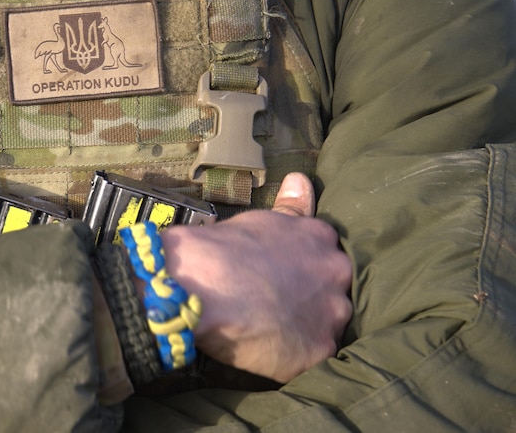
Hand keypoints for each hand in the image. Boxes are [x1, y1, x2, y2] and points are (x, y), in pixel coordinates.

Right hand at [160, 173, 351, 382]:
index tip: (281, 276)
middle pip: (334, 289)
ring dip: (306, 328)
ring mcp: (332, 313)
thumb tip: (301, 180)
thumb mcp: (259, 219)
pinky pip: (314, 356)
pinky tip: (269, 349)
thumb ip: (289, 206)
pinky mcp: (319, 350)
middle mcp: (337, 272)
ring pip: (328, 324)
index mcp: (322, 238)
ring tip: (272, 330)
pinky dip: (295, 356)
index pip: (325, 254)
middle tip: (276, 304)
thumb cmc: (222, 248)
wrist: (200, 286)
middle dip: (312, 297)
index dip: (302, 268)